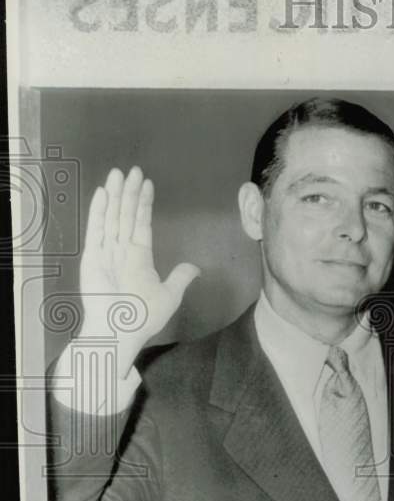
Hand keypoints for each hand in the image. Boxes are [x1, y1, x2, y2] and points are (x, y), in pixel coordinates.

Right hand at [78, 166, 199, 376]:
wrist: (119, 330)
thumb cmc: (142, 316)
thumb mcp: (169, 295)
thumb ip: (179, 278)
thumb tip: (195, 268)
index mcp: (139, 257)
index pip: (141, 224)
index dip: (144, 204)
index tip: (147, 184)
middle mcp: (122, 251)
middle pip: (125, 215)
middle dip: (129, 193)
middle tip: (132, 169)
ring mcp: (106, 252)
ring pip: (112, 217)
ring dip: (115, 196)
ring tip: (118, 173)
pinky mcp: (92, 257)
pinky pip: (96, 230)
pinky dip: (99, 211)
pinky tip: (103, 193)